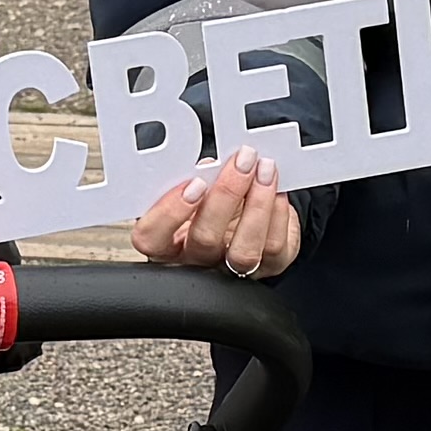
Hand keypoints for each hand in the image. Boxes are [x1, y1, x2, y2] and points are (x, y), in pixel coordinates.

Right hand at [130, 150, 303, 280]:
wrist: (250, 213)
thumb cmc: (216, 199)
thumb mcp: (198, 183)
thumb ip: (196, 177)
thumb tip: (211, 164)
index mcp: (167, 240)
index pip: (152, 237)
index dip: (169, 212)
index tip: (194, 183)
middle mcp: (197, 260)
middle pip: (204, 240)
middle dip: (227, 194)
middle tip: (242, 162)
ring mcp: (232, 269)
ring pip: (244, 251)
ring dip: (258, 204)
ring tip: (265, 170)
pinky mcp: (268, 268)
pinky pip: (274, 247)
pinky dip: (279, 213)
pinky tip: (277, 189)